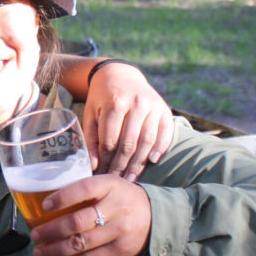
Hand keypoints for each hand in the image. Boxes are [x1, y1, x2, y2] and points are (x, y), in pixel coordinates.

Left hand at [28, 174, 151, 255]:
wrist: (158, 217)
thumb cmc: (123, 199)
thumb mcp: (110, 185)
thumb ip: (87, 191)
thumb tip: (47, 203)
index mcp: (110, 185)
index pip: (84, 189)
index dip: (63, 197)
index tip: (44, 206)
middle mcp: (116, 207)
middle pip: (78, 221)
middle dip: (52, 230)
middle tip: (35, 235)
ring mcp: (120, 230)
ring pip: (82, 243)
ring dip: (56, 250)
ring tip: (39, 252)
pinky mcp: (121, 249)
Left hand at [82, 61, 173, 179]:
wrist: (121, 74)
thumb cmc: (102, 97)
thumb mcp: (91, 113)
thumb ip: (92, 138)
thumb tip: (93, 166)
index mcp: (115, 103)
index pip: (110, 140)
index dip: (106, 160)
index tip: (102, 175)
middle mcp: (136, 103)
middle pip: (129, 143)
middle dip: (122, 165)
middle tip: (117, 181)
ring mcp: (153, 106)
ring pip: (147, 141)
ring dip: (139, 163)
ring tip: (131, 178)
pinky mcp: (164, 109)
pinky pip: (165, 133)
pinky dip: (160, 148)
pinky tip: (152, 161)